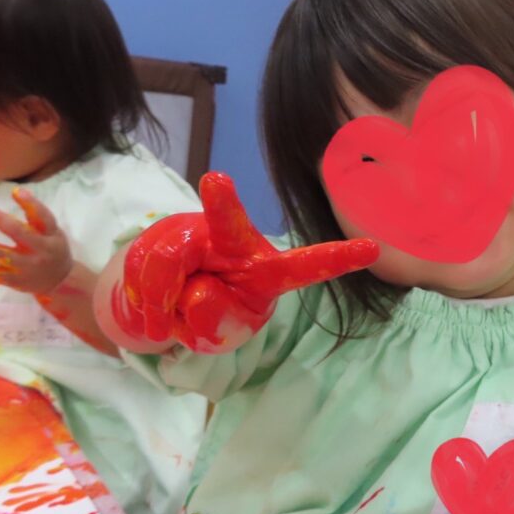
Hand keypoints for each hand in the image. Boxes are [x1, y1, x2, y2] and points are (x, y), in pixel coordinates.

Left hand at [0, 188, 72, 294]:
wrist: (60, 281)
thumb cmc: (53, 249)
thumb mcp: (54, 233)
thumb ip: (38, 217)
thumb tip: (16, 191)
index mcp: (50, 237)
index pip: (43, 218)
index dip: (31, 204)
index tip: (15, 190)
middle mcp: (39, 251)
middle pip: (18, 233)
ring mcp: (25, 267)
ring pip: (0, 255)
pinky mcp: (14, 280)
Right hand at [113, 172, 378, 353]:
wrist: (162, 309)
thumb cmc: (210, 317)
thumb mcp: (222, 334)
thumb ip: (219, 320)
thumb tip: (198, 291)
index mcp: (268, 272)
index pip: (306, 266)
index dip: (338, 259)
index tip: (372, 248)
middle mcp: (235, 243)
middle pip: (228, 224)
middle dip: (224, 202)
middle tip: (218, 180)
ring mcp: (195, 234)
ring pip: (169, 265)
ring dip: (160, 305)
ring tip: (164, 325)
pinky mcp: (159, 236)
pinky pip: (141, 271)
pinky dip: (142, 304)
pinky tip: (151, 313)